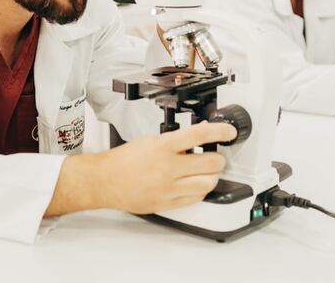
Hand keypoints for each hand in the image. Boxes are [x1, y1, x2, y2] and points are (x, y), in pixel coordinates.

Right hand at [96, 122, 234, 212]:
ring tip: (206, 172)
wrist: (106, 180)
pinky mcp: (167, 203)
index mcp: (163, 147)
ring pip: (208, 183)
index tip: (229, 132)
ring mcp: (169, 187)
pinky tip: (194, 184)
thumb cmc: (125, 159)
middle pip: (211, 163)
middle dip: (218, 159)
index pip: (199, 135)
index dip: (220, 132)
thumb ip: (176, 138)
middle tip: (215, 156)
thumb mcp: (151, 140)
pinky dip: (200, 190)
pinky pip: (196, 198)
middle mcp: (168, 167)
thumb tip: (200, 132)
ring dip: (212, 176)